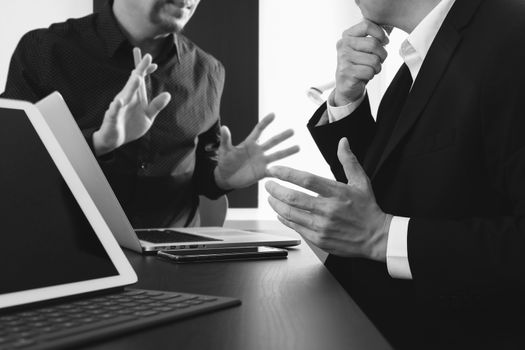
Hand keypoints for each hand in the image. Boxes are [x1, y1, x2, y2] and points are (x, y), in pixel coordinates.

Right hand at [93, 53, 171, 155]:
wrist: (113, 140)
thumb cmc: (130, 126)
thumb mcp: (147, 116)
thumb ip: (156, 106)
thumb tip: (168, 94)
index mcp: (134, 97)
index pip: (140, 81)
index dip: (146, 71)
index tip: (154, 63)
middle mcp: (126, 98)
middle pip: (133, 82)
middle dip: (140, 70)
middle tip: (146, 57)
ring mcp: (118, 107)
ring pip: (125, 95)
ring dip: (131, 86)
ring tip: (137, 76)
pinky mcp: (112, 117)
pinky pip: (114, 111)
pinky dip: (116, 107)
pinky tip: (118, 102)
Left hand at [214, 113, 299, 189]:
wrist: (226, 178)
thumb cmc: (225, 162)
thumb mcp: (224, 150)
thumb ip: (226, 140)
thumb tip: (224, 127)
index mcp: (249, 143)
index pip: (259, 130)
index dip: (265, 122)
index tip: (273, 114)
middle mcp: (258, 151)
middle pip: (272, 142)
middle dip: (282, 136)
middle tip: (292, 131)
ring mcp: (262, 162)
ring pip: (277, 155)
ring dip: (287, 151)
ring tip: (298, 147)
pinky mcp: (262, 173)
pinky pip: (273, 171)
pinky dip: (280, 171)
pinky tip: (290, 170)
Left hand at [265, 138, 391, 261]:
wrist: (377, 238)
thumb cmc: (367, 208)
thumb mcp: (361, 182)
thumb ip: (349, 161)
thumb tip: (343, 142)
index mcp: (337, 193)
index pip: (306, 180)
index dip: (286, 173)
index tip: (274, 170)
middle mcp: (328, 209)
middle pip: (293, 198)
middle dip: (275, 190)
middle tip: (267, 184)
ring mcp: (322, 226)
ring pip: (291, 214)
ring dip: (276, 204)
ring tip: (270, 198)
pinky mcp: (319, 240)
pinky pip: (296, 227)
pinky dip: (285, 219)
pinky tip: (280, 212)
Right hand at [334, 20, 388, 105]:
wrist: (347, 84)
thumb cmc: (359, 64)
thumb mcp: (364, 47)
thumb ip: (374, 35)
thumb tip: (389, 30)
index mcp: (347, 35)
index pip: (367, 25)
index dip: (380, 33)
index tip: (384, 41)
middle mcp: (343, 45)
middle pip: (373, 44)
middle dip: (382, 54)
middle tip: (378, 60)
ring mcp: (343, 58)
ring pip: (374, 60)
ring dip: (377, 67)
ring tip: (369, 68)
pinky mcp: (346, 72)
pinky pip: (369, 71)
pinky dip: (371, 75)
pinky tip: (364, 75)